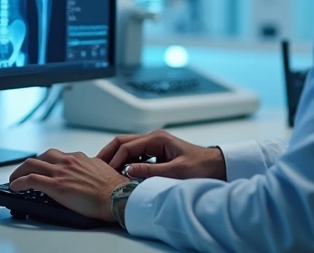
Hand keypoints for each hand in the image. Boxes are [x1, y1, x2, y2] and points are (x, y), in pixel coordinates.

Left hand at [9, 149, 128, 222]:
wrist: (117, 196)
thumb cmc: (114, 189)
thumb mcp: (102, 172)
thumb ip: (91, 170)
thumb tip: (89, 174)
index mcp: (80, 158)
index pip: (58, 156)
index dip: (47, 162)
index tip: (43, 167)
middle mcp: (69, 161)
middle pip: (42, 156)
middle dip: (30, 163)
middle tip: (24, 170)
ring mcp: (61, 172)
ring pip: (32, 164)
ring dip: (19, 171)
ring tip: (14, 178)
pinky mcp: (55, 186)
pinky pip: (30, 180)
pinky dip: (19, 182)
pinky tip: (14, 186)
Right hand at [96, 130, 225, 180]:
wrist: (216, 167)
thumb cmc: (200, 167)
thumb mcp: (175, 171)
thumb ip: (151, 171)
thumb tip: (128, 171)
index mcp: (156, 139)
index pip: (126, 146)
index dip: (114, 159)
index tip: (106, 173)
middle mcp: (153, 138)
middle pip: (122, 142)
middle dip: (109, 154)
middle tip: (96, 168)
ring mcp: (154, 145)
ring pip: (127, 148)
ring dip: (116, 159)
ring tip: (105, 173)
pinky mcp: (156, 153)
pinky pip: (135, 155)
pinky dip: (126, 162)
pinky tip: (121, 174)